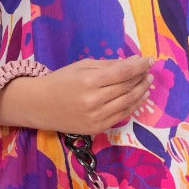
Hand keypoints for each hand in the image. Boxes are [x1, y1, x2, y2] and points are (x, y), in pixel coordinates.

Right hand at [0, 55, 152, 134]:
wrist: (39, 106)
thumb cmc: (60, 81)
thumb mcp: (82, 65)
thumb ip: (108, 65)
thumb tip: (133, 62)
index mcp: (89, 80)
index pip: (123, 72)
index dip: (139, 66)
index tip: (150, 60)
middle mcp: (94, 100)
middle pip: (127, 88)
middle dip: (141, 78)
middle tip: (149, 71)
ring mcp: (96, 117)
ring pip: (127, 103)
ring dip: (141, 92)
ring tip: (147, 83)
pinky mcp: (96, 128)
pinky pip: (121, 116)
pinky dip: (133, 106)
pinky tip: (138, 98)